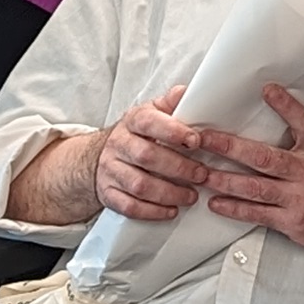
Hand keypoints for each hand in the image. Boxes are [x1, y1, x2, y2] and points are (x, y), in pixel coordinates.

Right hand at [90, 83, 210, 224]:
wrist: (102, 156)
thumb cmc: (139, 134)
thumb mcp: (153, 113)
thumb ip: (172, 103)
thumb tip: (190, 91)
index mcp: (132, 121)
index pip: (149, 122)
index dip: (173, 131)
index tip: (195, 140)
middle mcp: (119, 144)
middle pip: (147, 156)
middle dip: (178, 167)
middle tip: (202, 174)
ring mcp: (111, 170)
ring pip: (139, 185)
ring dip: (169, 193)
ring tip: (191, 196)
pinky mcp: (108, 193)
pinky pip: (129, 206)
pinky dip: (152, 211)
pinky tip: (171, 210)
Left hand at [182, 85, 303, 262]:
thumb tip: (290, 114)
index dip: (287, 106)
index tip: (268, 90)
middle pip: (264, 157)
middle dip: (229, 147)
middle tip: (204, 138)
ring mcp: (299, 199)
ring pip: (254, 188)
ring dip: (224, 180)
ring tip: (201, 173)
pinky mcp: (293, 222)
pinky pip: (258, 214)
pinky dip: (234, 208)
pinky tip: (216, 202)